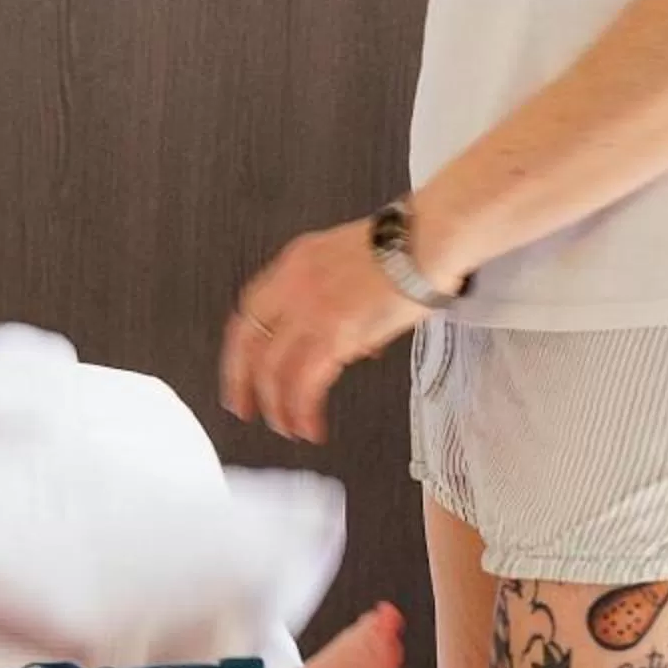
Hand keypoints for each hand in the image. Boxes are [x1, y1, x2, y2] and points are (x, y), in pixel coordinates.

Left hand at [220, 219, 425, 444]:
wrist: (427, 240)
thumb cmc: (405, 250)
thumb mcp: (350, 265)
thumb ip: (338, 304)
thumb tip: (353, 347)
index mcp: (292, 264)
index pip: (248, 311)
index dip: (240, 348)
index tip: (240, 370)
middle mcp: (291, 286)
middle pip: (248, 343)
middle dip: (242, 382)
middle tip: (245, 409)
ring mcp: (309, 309)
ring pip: (273, 369)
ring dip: (278, 405)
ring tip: (287, 427)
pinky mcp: (334, 332)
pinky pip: (305, 382)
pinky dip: (303, 409)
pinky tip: (309, 425)